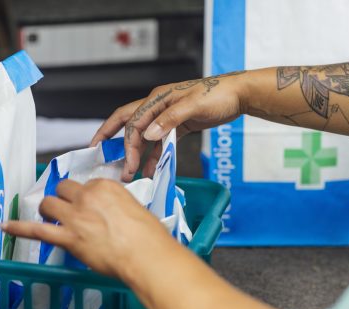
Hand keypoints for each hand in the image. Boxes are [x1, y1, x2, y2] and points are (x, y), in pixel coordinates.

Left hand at [0, 178, 177, 278]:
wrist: (145, 255)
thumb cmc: (149, 236)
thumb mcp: (136, 209)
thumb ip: (118, 207)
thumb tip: (112, 217)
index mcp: (105, 186)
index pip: (86, 185)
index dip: (85, 197)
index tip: (89, 207)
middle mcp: (86, 196)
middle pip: (63, 189)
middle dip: (64, 199)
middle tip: (70, 211)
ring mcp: (74, 217)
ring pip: (48, 204)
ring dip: (48, 210)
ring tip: (50, 218)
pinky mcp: (67, 238)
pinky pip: (35, 230)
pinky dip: (19, 227)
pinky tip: (7, 226)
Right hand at [90, 71, 248, 180]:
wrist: (239, 95)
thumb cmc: (218, 95)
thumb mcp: (193, 105)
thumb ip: (170, 119)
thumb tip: (148, 135)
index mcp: (158, 98)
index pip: (133, 121)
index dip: (122, 140)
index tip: (121, 160)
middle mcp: (158, 107)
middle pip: (129, 124)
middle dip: (115, 142)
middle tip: (109, 163)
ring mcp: (167, 118)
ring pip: (144, 137)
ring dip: (136, 155)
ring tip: (130, 174)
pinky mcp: (178, 127)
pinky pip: (160, 143)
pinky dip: (154, 157)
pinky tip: (151, 170)